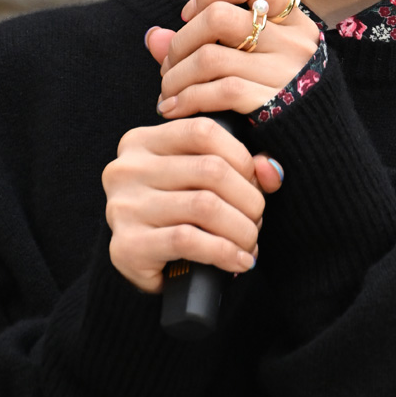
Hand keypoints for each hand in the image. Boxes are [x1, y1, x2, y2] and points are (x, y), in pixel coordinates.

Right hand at [102, 117, 283, 293]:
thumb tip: (272, 170)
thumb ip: (239, 167)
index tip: (254, 183)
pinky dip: (224, 252)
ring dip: (241, 229)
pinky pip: (189, 241)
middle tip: (257, 219)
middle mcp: (127, 168)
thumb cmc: (175, 215)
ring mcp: (123, 206)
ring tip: (250, 242)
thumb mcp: (200, 180)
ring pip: (204, 206)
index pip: (203, 131)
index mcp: (142, 141)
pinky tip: (238, 261)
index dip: (241, 157)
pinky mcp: (126, 245)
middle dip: (248, 198)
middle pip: (210, 170)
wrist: (136, 265)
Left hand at [146, 0, 320, 117]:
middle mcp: (293, 42)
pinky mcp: (273, 104)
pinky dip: (186, 99)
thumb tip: (153, 35)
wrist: (319, 146)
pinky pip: (218, 91)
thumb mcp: (254, 62)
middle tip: (170, 63)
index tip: (190, 15)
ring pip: (210, 57)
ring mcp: (285, 72)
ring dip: (175, 75)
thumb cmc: (276, 98)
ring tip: (168, 90)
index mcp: (294, 22)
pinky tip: (174, 108)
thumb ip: (202, 44)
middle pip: (218, 17)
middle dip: (181, 41)